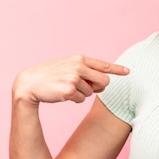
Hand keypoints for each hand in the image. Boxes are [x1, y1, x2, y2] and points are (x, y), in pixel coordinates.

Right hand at [12, 54, 128, 105]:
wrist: (30, 83)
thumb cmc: (50, 75)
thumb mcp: (68, 67)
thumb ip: (87, 72)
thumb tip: (104, 85)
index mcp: (80, 59)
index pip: (103, 64)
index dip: (117, 69)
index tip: (128, 71)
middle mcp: (79, 66)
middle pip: (103, 82)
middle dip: (98, 87)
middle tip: (83, 87)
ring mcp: (74, 78)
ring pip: (91, 93)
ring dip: (81, 94)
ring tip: (65, 88)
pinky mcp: (69, 90)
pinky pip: (81, 100)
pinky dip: (73, 100)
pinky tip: (61, 94)